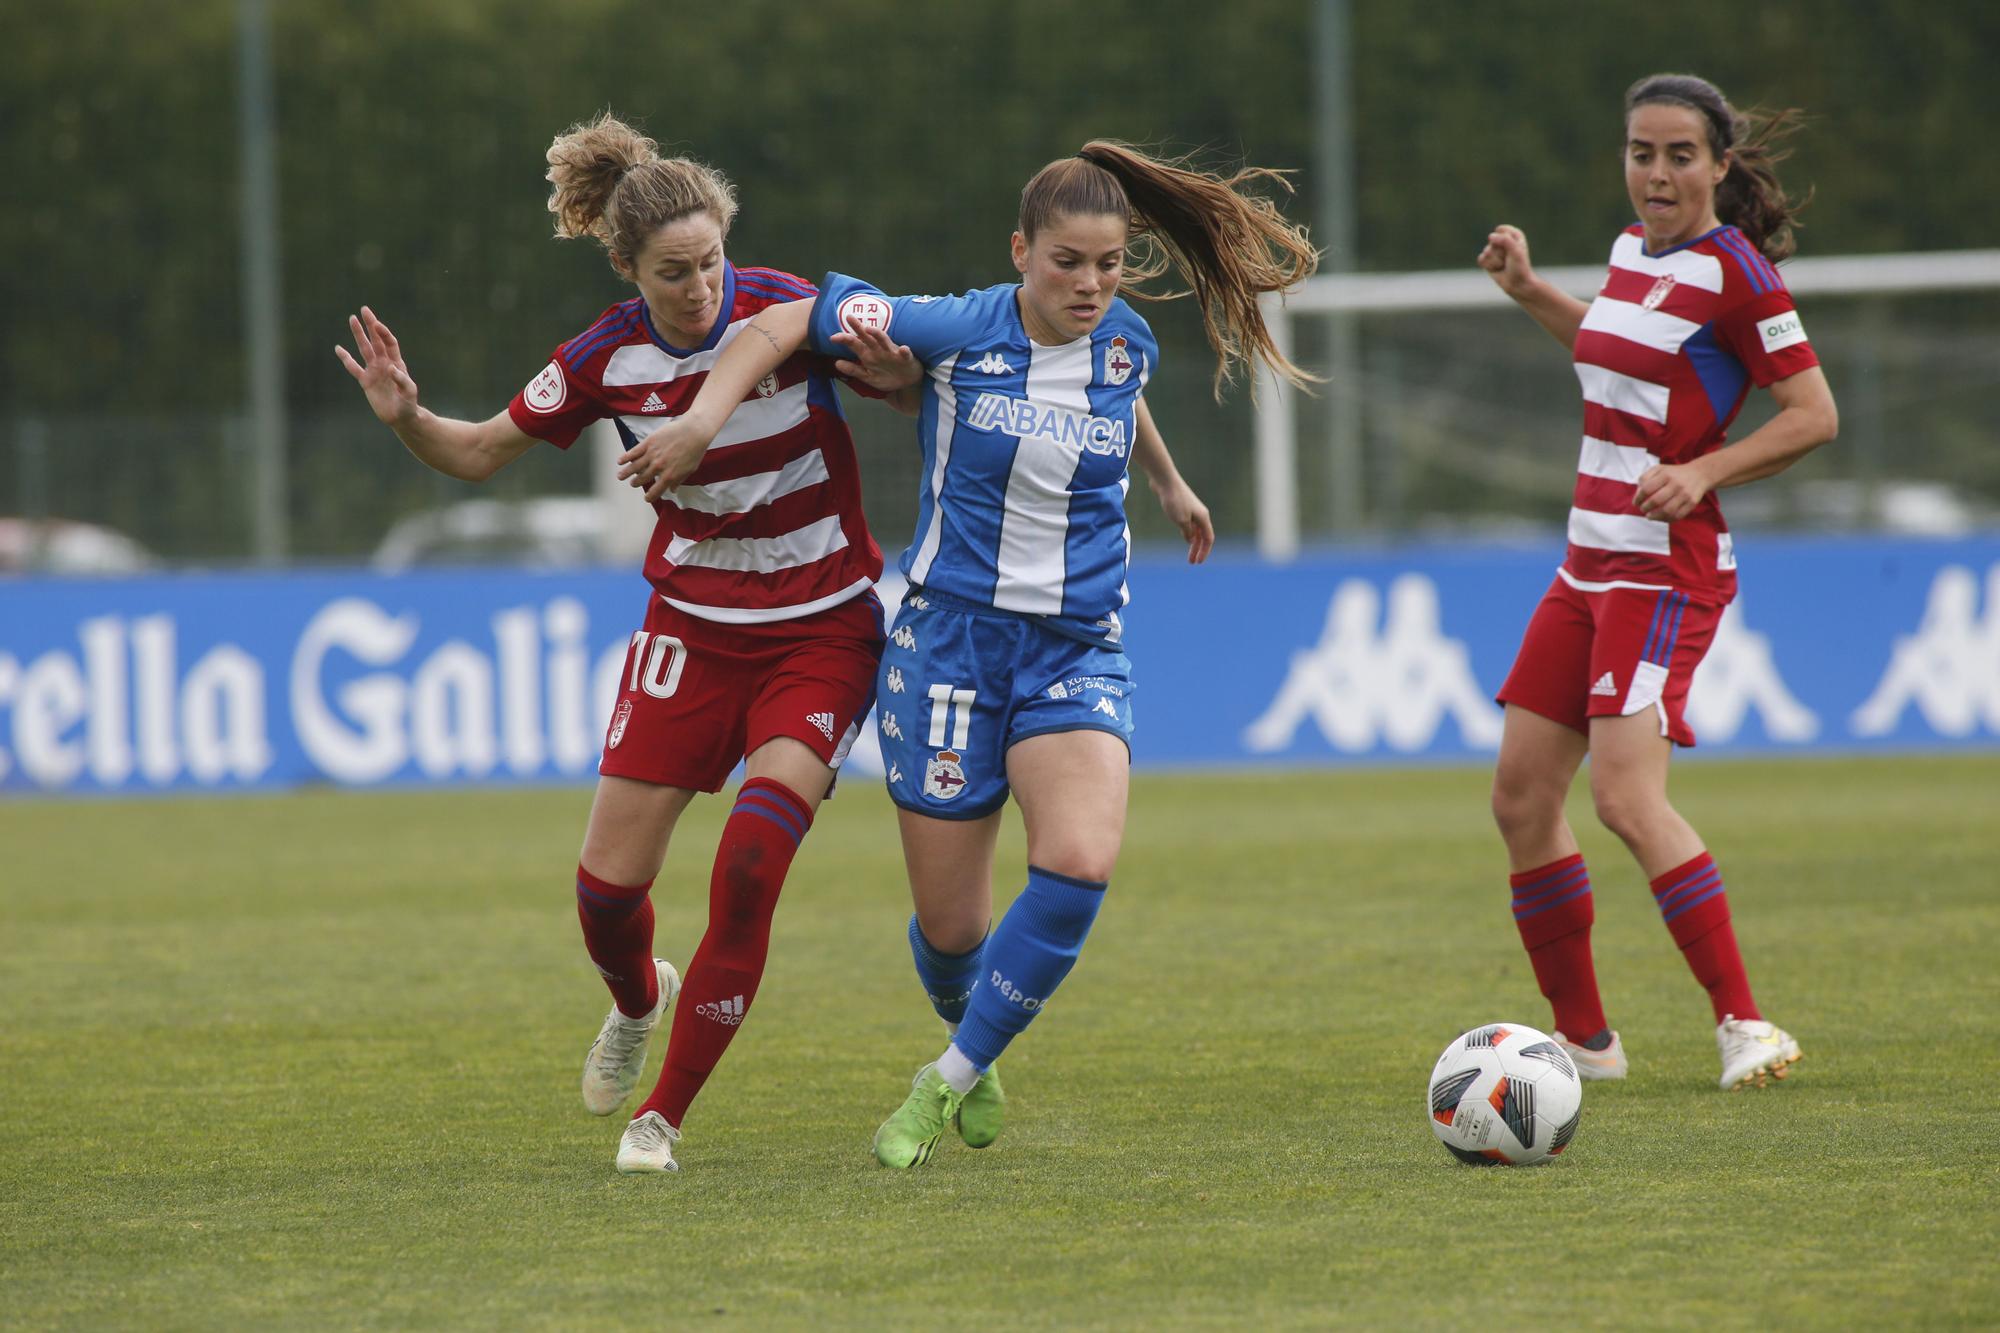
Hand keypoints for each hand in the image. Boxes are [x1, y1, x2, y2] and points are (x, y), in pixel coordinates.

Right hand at [335, 306, 420, 426]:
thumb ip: (402, 380)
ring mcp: (374, 371)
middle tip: (364, 310)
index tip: (377, 324)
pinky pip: (353, 367)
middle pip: (376, 340)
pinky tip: (338, 349)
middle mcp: (384, 363)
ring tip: (352, 319)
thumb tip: (391, 368)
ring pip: (364, 349)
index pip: (389, 343)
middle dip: (371, 325)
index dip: (383, 333)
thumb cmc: (409, 404)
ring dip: (359, 335)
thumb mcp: (409, 392)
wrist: (401, 417)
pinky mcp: (365, 381)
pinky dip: (346, 358)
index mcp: (396, 363)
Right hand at [617, 417, 711, 501]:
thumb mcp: (690, 469)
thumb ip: (679, 480)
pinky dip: (626, 457)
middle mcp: (658, 467)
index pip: (656, 490)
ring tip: (620, 476)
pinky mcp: (648, 442)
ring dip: (626, 473)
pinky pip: (634, 452)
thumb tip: (673, 490)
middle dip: (637, 483)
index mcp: (670, 476)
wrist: (693, 431)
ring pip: (635, 466)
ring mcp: (652, 454)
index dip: (650, 496)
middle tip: (633, 484)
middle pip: (643, 478)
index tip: (646, 498)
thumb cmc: (695, 450)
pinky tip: (620, 461)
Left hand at [831, 324, 921, 391]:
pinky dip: (904, 351)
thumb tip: (837, 363)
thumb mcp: (868, 377)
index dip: (844, 340)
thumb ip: (853, 370)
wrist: (907, 382)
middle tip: (849, 317)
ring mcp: (892, 353)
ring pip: (884, 341)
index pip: (854, 344)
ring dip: (878, 334)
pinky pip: (905, 353)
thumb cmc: (887, 376)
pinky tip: (903, 349)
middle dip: (858, 328)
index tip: (832, 337)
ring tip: (870, 330)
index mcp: (868, 355)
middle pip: (867, 337)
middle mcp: (878, 350)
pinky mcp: (905, 358)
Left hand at [1153, 475, 1213, 564]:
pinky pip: (1189, 524)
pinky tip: (1184, 537)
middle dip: (1198, 550)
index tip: (1198, 562)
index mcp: (1203, 518)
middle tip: (1192, 562)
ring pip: (1195, 530)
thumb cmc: (1174, 500)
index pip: (1208, 539)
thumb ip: (1187, 532)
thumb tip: (1191, 540)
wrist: (1165, 481)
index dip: (1204, 551)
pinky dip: (1188, 533)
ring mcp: (1192, 510)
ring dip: (1192, 543)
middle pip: (1202, 536)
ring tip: (1188, 554)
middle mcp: (1200, 514)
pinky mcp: (1183, 507)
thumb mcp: (1181, 521)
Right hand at [1476, 225, 1538, 299]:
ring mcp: (1494, 250)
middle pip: (1492, 242)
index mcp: (1513, 234)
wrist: (1517, 284)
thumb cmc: (1520, 267)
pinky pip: (1481, 259)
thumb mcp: (1516, 251)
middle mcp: (1503, 241)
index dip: (1504, 240)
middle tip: (1508, 260)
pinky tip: (1497, 268)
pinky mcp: (1487, 260)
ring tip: (1504, 265)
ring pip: (1486, 251)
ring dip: (1495, 261)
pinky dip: (1488, 266)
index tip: (1513, 249)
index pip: (1501, 230)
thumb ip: (1505, 240)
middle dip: (1500, 253)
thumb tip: (1490, 237)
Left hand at [1632, 462, 1708, 521]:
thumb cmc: (1673, 473)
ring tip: (1649, 516)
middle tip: (1643, 509)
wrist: (1699, 474)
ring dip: (1655, 516)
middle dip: (1645, 508)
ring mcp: (1685, 494)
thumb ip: (1645, 478)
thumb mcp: (1659, 469)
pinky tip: (1660, 518)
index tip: (1636, 502)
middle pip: (1656, 500)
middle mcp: (1676, 484)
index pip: (1646, 489)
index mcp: (1666, 474)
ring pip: (1667, 511)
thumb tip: (1638, 494)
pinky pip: (1677, 516)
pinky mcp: (1692, 503)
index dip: (1638, 498)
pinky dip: (1666, 519)